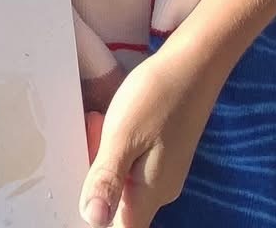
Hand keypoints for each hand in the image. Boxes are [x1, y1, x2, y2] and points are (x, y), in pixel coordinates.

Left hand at [78, 43, 223, 226]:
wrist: (194, 64)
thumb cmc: (157, 96)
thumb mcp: (123, 135)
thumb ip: (108, 180)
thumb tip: (93, 220)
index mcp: (150, 193)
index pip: (121, 227)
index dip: (98, 216)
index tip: (80, 185)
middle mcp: (160, 189)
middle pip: (119, 206)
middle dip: (95, 180)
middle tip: (87, 139)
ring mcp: (163, 170)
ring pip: (123, 182)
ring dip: (103, 159)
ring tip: (97, 122)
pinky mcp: (163, 152)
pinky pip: (132, 164)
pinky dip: (114, 147)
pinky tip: (107, 121)